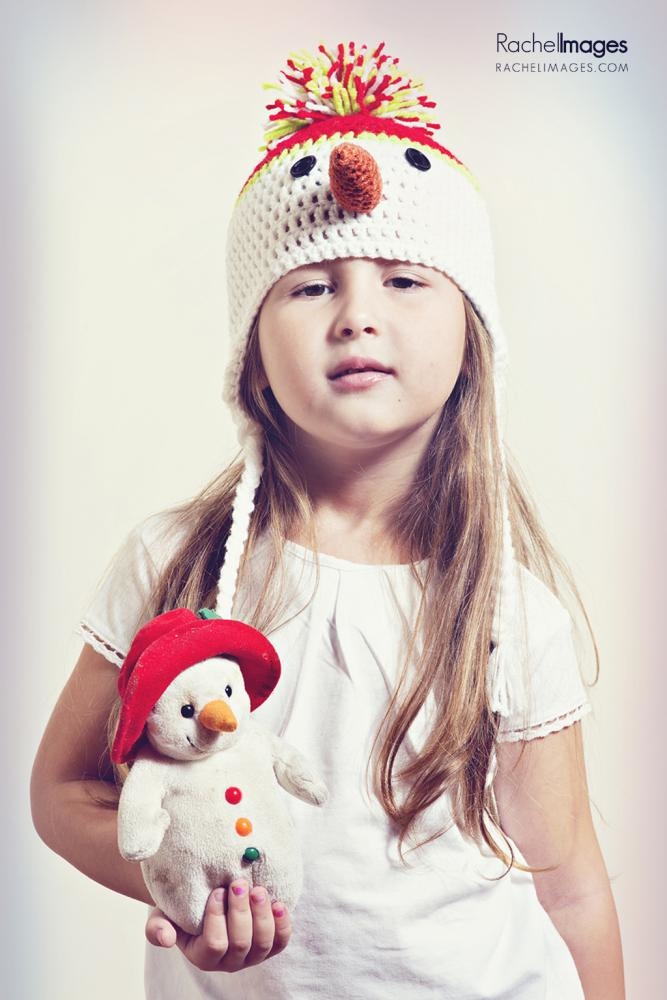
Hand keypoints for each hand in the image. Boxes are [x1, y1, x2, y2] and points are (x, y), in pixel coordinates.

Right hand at [145, 880, 290, 971]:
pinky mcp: (269, 945)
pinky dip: (282, 923)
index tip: (217, 890)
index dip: (217, 918)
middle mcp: (229, 961)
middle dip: (241, 912)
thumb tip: (165, 939)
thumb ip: (157, 928)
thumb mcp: (162, 916)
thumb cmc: (181, 908)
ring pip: (263, 943)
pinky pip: (280, 941)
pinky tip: (278, 902)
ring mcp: (251, 955)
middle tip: (239, 883)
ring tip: (257, 889)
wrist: (204, 898)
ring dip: (262, 915)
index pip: (214, 944)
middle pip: (241, 943)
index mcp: (203, 956)